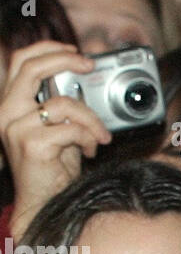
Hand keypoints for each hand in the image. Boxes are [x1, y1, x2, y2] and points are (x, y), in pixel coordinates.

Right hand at [0, 42, 110, 240]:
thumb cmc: (52, 169)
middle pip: (32, 68)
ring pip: (63, 104)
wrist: (43, 203)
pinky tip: (89, 151)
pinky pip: (72, 129)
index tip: (75, 52)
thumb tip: (83, 81)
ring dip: (90, 119)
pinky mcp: (32, 144)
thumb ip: (63, 106)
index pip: (21, 61)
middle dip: (65, 60)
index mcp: (10, 105)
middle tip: (89, 65)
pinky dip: (88, 138)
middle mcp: (7, 113)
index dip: (48, 49)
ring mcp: (16, 128)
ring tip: (99, 137)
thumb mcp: (58, 129)